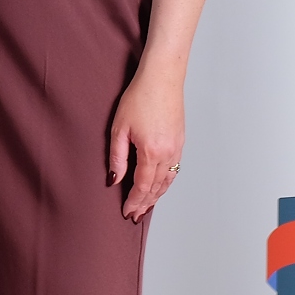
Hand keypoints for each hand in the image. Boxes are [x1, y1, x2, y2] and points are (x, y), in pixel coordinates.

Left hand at [108, 70, 183, 221]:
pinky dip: (166, 182)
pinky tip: (159, 186)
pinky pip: (174, 170)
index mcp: (151, 152)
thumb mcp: (119, 128)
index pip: (142, 186)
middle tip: (136, 215)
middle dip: (145, 203)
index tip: (128, 212)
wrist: (161, 79)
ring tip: (146, 206)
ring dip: (157, 195)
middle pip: (156, 187)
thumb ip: (116, 157)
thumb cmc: (139, 98)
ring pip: (168, 180)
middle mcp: (168, 154)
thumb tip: (114, 179)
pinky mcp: (180, 142)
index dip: (135, 201)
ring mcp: (177, 148)